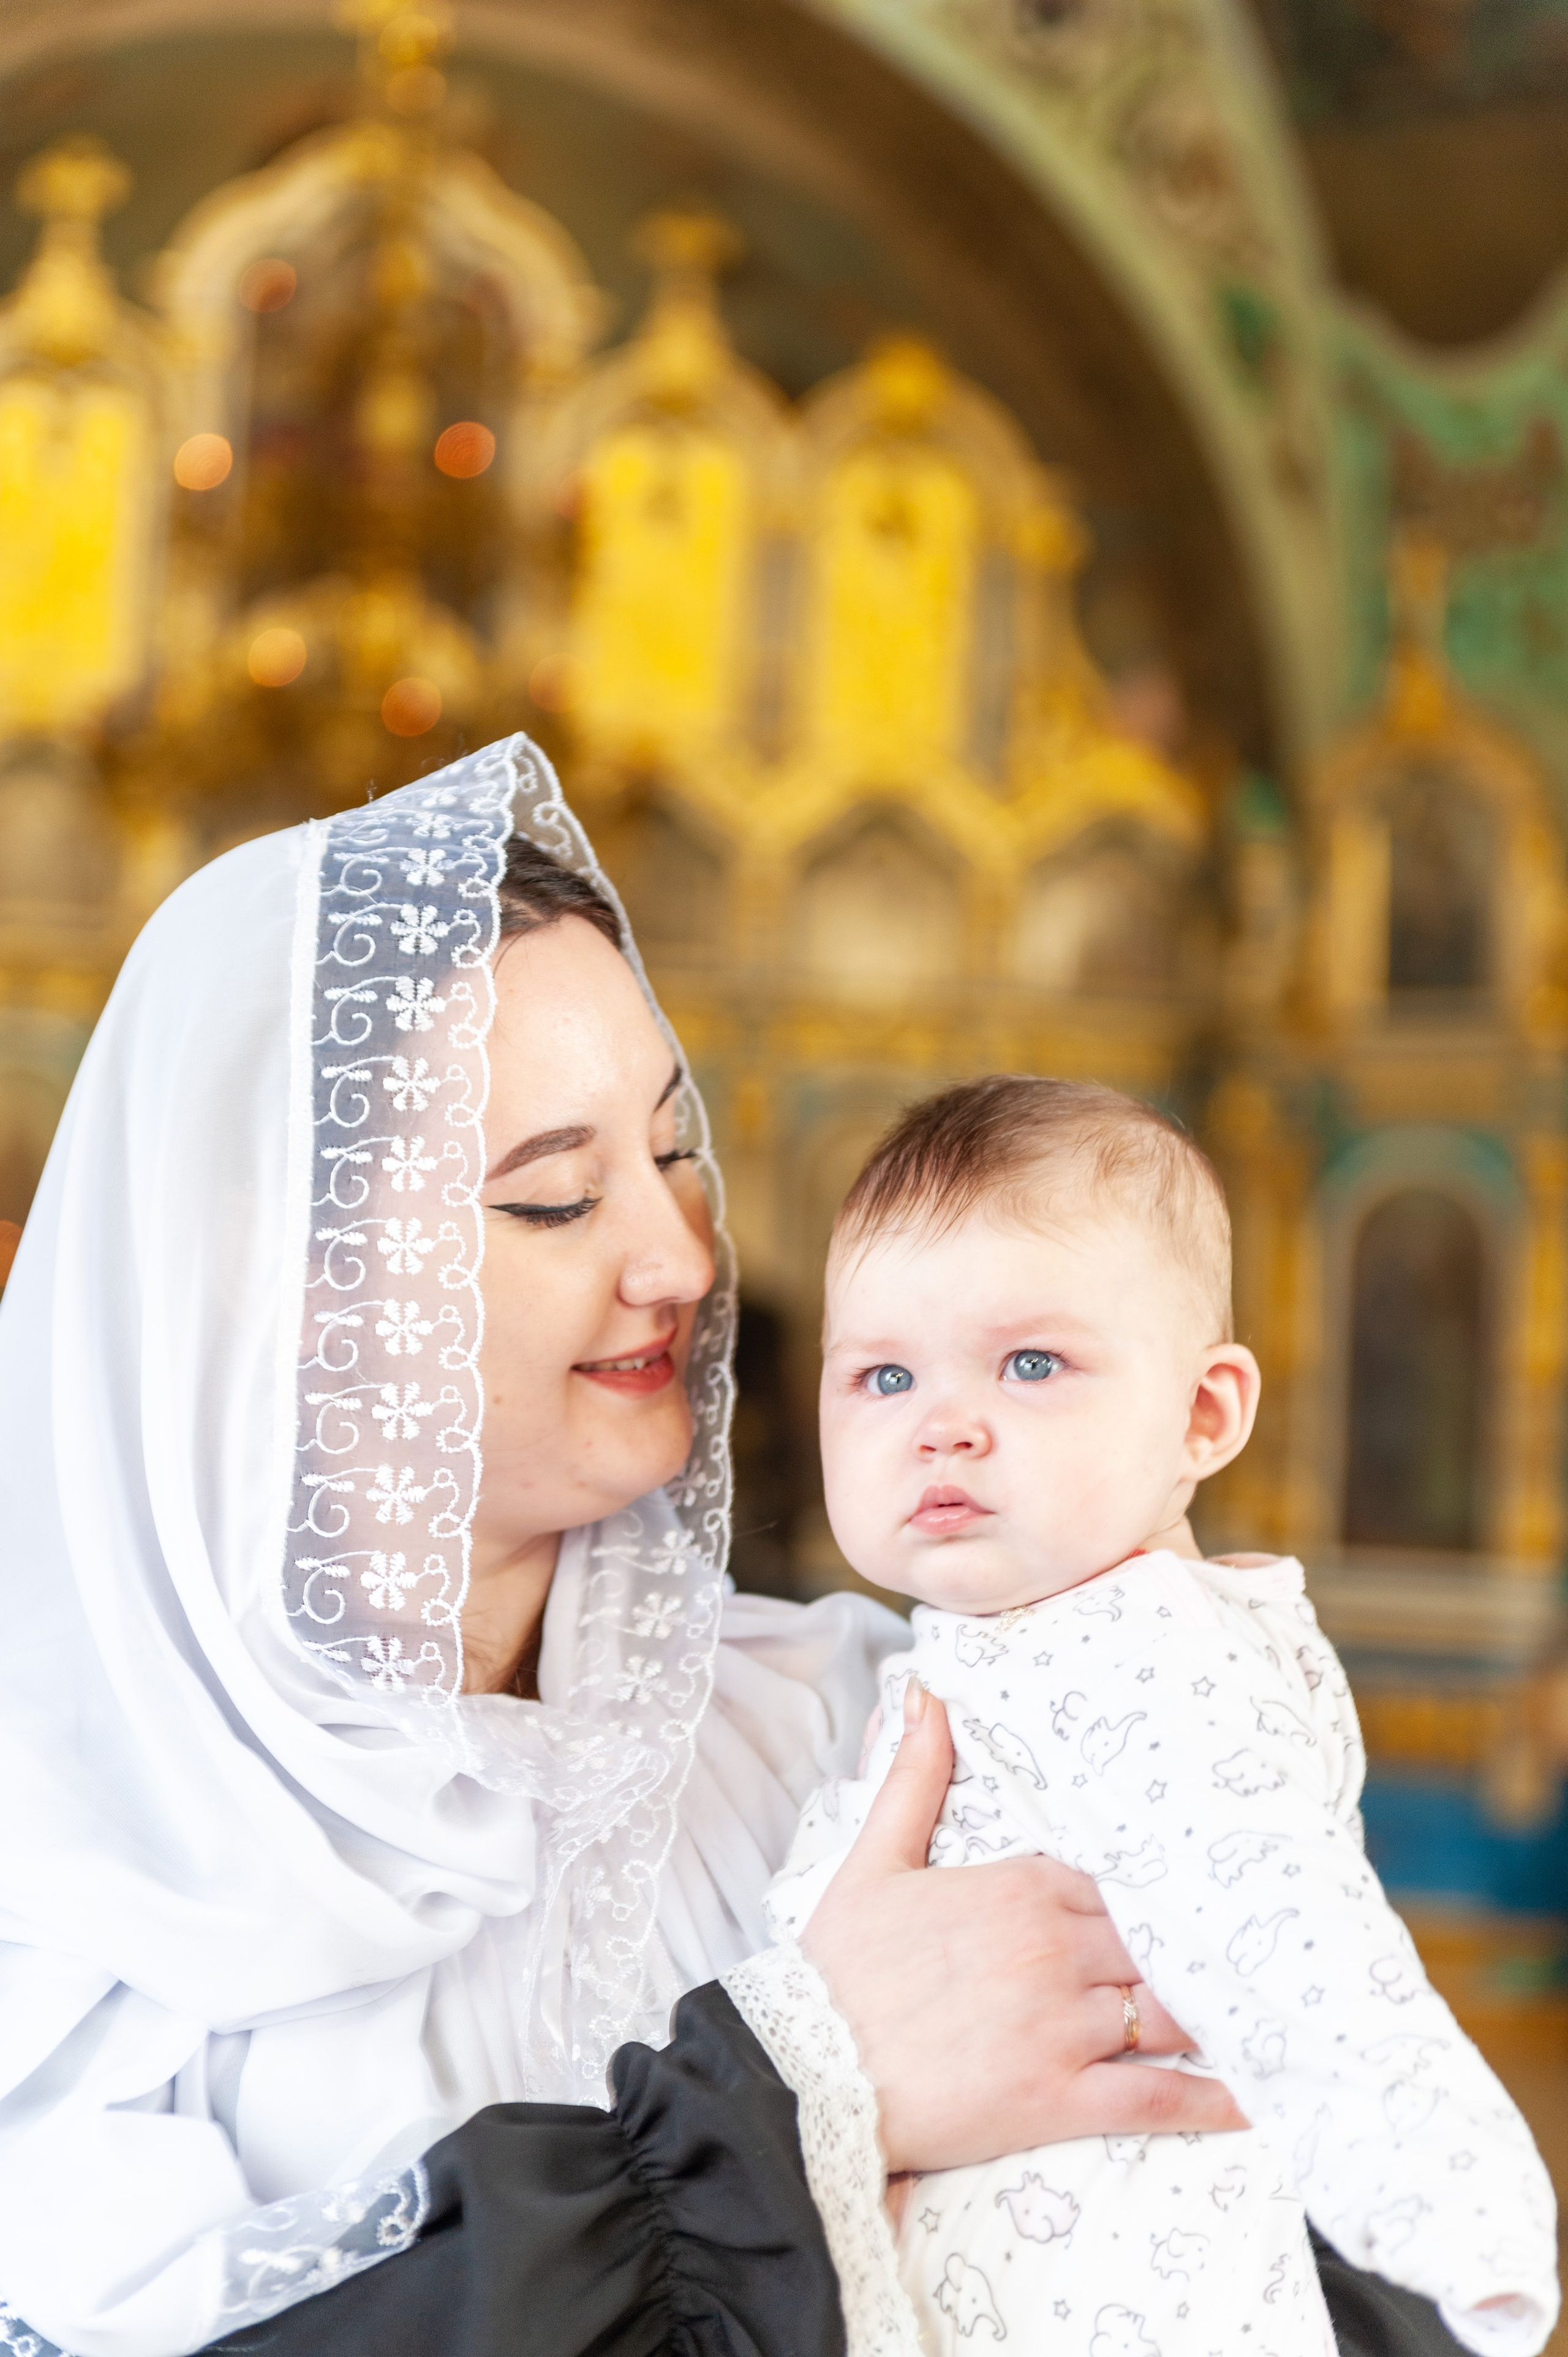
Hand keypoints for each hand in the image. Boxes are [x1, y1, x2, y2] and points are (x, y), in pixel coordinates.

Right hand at [800, 1680, 1248, 2172]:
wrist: (804, 2070)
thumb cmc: (836, 1969)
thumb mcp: (874, 1860)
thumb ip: (914, 1777)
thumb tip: (927, 1691)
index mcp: (1019, 1887)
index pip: (1115, 1881)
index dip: (1152, 1895)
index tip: (1194, 1897)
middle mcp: (1052, 1947)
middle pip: (1153, 1942)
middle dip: (1195, 1950)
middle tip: (1253, 1956)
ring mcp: (1062, 2023)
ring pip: (1167, 2008)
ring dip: (1215, 2013)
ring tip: (1263, 2014)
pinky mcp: (1060, 2096)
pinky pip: (1156, 2095)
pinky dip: (1210, 2098)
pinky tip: (1252, 2097)